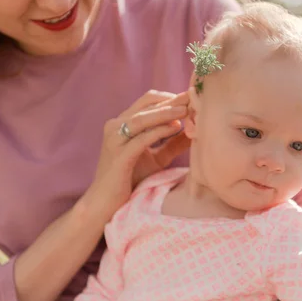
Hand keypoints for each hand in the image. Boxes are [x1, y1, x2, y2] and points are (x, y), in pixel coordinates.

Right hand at [81, 89, 189, 219]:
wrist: (106, 202)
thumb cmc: (130, 179)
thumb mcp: (157, 158)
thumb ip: (173, 144)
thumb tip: (195, 132)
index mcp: (123, 123)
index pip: (147, 101)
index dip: (169, 97)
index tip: (190, 98)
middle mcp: (115, 126)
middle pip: (145, 104)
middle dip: (170, 100)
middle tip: (192, 98)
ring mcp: (115, 140)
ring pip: (143, 118)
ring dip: (166, 112)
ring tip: (186, 110)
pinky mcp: (118, 156)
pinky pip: (141, 139)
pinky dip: (159, 131)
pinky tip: (176, 127)